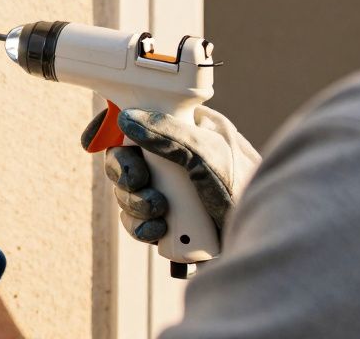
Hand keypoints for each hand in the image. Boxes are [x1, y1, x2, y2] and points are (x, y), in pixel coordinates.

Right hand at [82, 105, 260, 242]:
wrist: (266, 241)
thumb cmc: (248, 190)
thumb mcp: (209, 155)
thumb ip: (169, 134)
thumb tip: (127, 118)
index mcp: (185, 131)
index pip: (139, 117)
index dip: (111, 127)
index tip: (93, 139)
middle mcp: (174, 159)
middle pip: (125, 159)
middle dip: (125, 174)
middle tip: (137, 182)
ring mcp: (171, 191)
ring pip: (128, 192)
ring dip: (134, 203)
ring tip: (157, 211)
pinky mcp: (171, 221)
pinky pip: (138, 221)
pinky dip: (141, 226)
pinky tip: (158, 231)